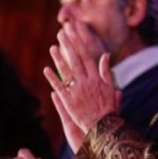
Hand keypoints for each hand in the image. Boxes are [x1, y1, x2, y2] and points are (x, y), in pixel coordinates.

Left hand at [43, 23, 118, 140]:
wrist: (102, 126)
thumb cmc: (107, 108)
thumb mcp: (110, 87)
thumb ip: (106, 71)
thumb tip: (105, 55)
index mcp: (96, 78)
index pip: (87, 56)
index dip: (79, 43)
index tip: (74, 33)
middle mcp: (87, 82)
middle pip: (76, 60)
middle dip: (69, 45)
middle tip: (62, 32)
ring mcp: (77, 91)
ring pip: (66, 71)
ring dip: (59, 58)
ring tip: (52, 47)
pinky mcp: (69, 101)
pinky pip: (59, 87)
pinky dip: (53, 78)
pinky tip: (46, 69)